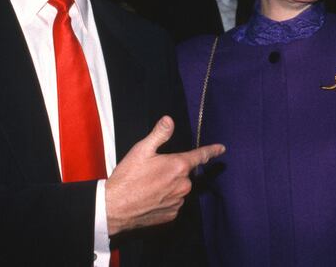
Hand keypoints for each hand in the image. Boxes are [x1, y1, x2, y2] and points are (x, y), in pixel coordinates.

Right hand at [105, 115, 224, 234]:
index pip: (200, 156)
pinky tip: (150, 198)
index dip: (211, 151)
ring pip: (179, 189)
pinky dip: (165, 199)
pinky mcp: (171, 215)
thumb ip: (159, 134)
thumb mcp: (141, 150)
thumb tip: (169, 120)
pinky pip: (173, 203)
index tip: (221, 149)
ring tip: (148, 186)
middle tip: (153, 172)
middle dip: (173, 170)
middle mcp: (183, 185)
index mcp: (178, 166)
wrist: (114, 207)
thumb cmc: (127, 177)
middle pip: (184, 173)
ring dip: (169, 186)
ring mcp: (178, 202)